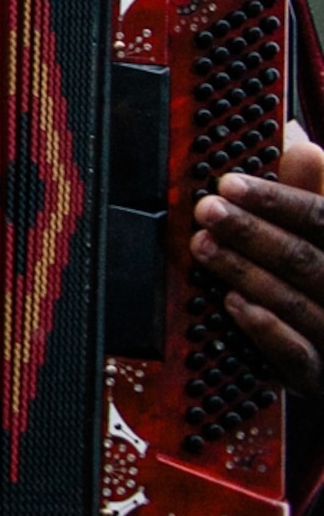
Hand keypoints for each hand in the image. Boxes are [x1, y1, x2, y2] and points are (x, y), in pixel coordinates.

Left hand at [191, 121, 323, 397]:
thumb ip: (313, 188)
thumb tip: (293, 138)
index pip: (323, 218)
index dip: (275, 199)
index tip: (227, 183)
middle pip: (307, 259)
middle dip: (252, 233)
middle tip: (206, 211)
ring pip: (296, 303)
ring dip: (246, 272)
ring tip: (203, 246)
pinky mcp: (322, 377)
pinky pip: (299, 357)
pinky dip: (266, 330)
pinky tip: (234, 304)